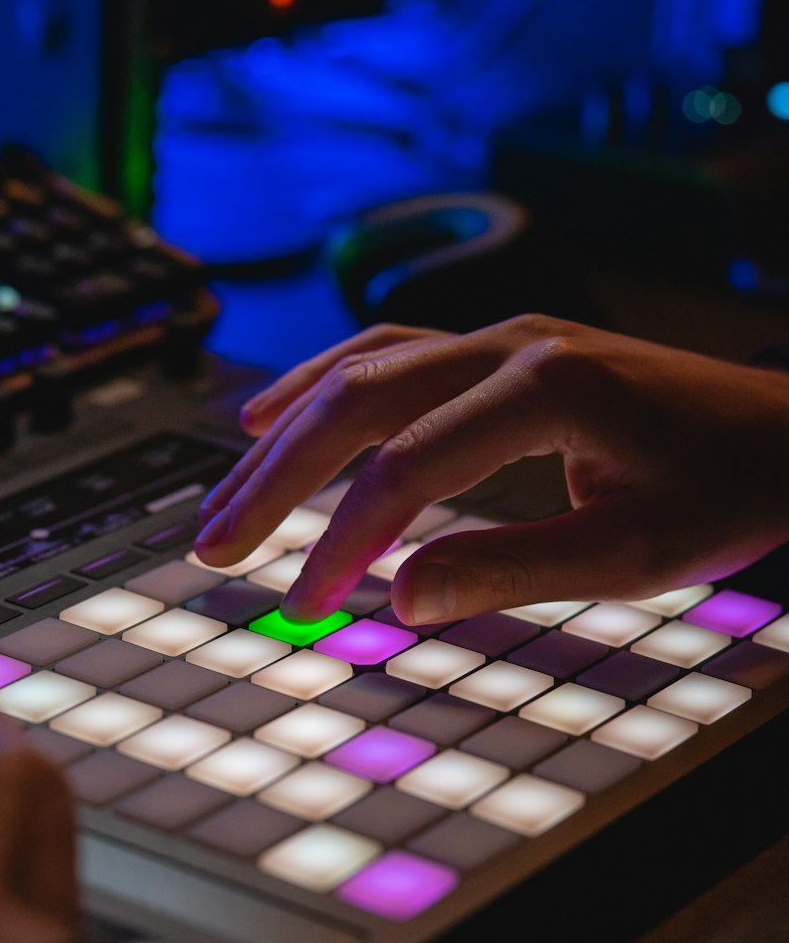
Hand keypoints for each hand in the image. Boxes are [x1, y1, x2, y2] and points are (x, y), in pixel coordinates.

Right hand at [194, 316, 788, 622]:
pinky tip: (275, 414)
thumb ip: (513, 572)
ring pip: (361, 369)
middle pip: (356, 400)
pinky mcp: (502, 349)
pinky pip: (389, 355)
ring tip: (224, 497)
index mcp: (545, 388)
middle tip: (212, 546)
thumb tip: (401, 597)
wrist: (787, 432)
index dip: (343, 540)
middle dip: (275, 480)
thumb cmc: (727, 492)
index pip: (406, 468)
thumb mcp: (634, 555)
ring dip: (285, 433)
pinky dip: (323, 386)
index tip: (306, 606)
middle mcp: (512, 343)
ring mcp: (504, 336)